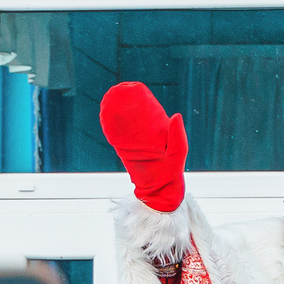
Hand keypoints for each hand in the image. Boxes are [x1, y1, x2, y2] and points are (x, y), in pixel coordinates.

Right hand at [99, 82, 188, 212]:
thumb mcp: (178, 151)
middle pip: (133, 117)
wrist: (159, 192)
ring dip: (116, 115)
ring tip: (109, 104)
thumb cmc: (172, 172)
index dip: (140, 102)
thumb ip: (178, 135)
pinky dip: (111, 128)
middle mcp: (146, 138)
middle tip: (117, 95)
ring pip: (124, 126)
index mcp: (160, 134)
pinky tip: (105, 119)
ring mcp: (134, 145)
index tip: (132, 91)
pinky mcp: (125, 153)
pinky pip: (117, 138)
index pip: (149, 114)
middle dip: (124, 105)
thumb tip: (175, 114)